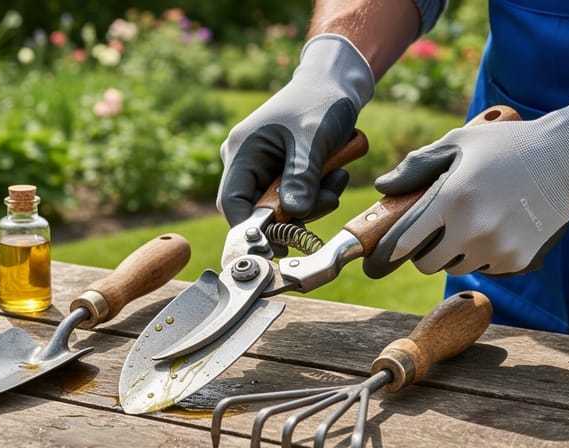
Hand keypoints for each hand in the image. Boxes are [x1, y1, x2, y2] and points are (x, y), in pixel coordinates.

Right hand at [216, 34, 373, 226]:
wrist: (335, 83)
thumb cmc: (320, 101)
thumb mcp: (313, 139)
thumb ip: (302, 177)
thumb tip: (294, 214)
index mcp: (242, 150)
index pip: (231, 203)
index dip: (251, 228)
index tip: (279, 244)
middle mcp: (245, 161)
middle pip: (259, 209)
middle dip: (296, 212)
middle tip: (327, 200)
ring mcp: (262, 167)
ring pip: (281, 206)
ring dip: (312, 202)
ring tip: (337, 176)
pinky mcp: (280, 170)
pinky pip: (294, 196)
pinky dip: (315, 193)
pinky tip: (335, 173)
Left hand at [363, 94, 568, 277]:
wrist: (567, 158)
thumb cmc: (505, 146)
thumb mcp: (458, 143)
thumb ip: (416, 166)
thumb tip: (383, 187)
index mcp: (451, 199)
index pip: (405, 242)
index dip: (393, 249)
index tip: (386, 252)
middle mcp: (472, 229)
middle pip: (427, 264)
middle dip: (425, 252)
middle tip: (436, 234)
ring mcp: (497, 248)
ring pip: (456, 268)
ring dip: (455, 255)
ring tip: (469, 227)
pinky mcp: (518, 260)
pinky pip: (485, 269)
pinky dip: (483, 257)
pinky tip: (495, 231)